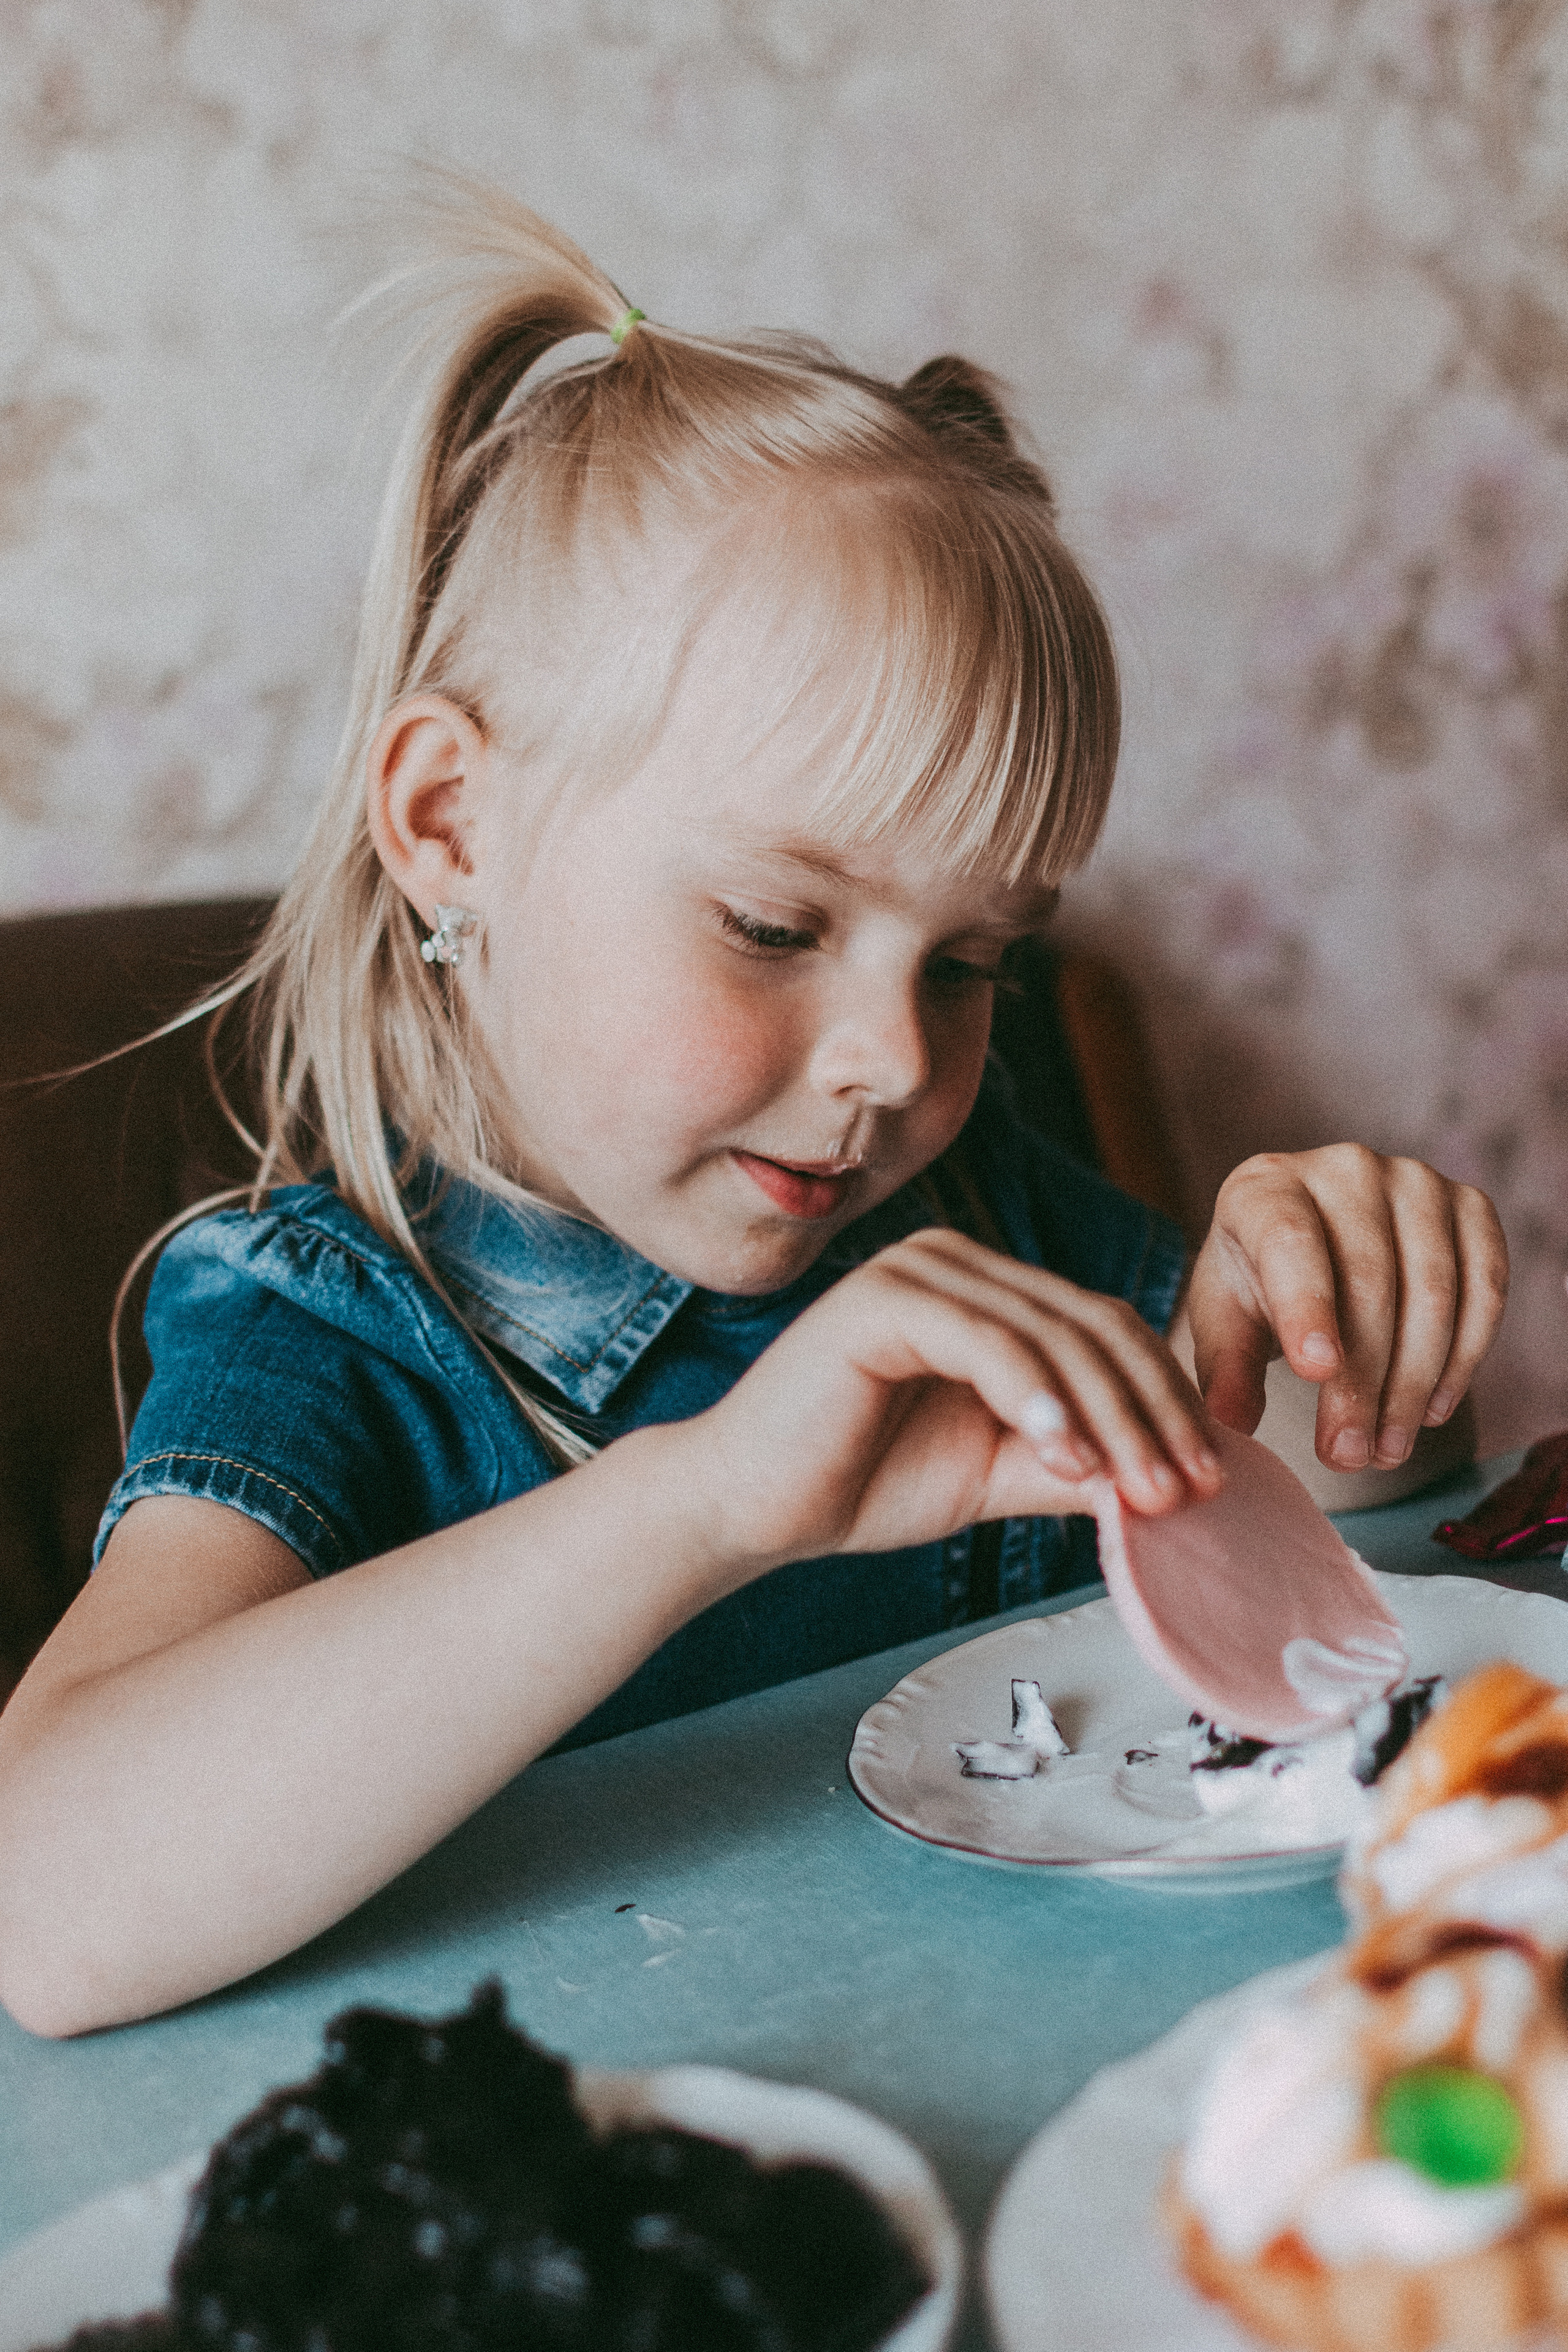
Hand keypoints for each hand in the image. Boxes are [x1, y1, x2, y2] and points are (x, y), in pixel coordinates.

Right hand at [694, 1227, 1222, 1571]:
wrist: (751, 1503)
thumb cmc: (861, 1480)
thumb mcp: (997, 1471)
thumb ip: (1075, 1462)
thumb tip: (1172, 1482)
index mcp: (987, 1291)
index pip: (1105, 1329)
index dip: (1166, 1399)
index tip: (1209, 1475)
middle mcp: (956, 1261)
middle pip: (1091, 1325)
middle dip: (1151, 1412)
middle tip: (1190, 1488)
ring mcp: (917, 1270)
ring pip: (1048, 1334)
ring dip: (1107, 1415)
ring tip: (1140, 1489)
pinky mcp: (881, 1299)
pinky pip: (983, 1341)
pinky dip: (1034, 1398)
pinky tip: (1065, 1455)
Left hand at [1184, 1146, 1507, 1472]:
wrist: (1312, 1241)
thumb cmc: (1259, 1282)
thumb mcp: (1226, 1323)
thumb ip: (1225, 1369)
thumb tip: (1234, 1422)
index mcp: (1266, 1188)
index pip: (1290, 1244)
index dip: (1306, 1308)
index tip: (1316, 1373)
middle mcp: (1345, 1168)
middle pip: (1369, 1283)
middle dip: (1362, 1383)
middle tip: (1350, 1454)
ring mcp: (1415, 1181)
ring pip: (1431, 1292)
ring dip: (1413, 1384)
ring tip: (1387, 1449)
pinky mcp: (1470, 1206)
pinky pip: (1484, 1287)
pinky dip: (1465, 1357)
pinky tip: (1431, 1410)